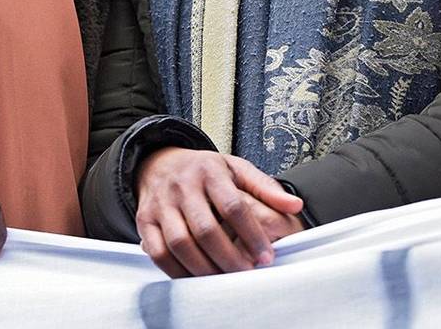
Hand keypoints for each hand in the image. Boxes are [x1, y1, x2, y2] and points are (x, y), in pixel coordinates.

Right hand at [135, 148, 302, 277]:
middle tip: (246, 272)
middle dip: (230, 258)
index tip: (266, 256)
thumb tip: (295, 206)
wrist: (160, 162)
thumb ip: (266, 188)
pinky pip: (158, 252)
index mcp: (210, 171)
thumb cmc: (204, 170)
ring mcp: (161, 204)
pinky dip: (177, 270)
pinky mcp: (145, 220)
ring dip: (205, 268)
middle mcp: (183, 186)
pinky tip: (195, 277)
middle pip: (206, 229)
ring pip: (180, 243)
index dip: (251, 235)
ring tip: (224, 278)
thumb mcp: (236, 169)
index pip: (233, 206)